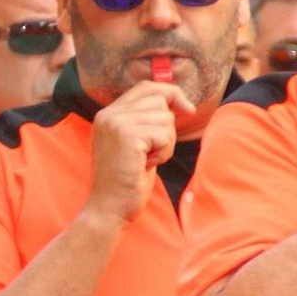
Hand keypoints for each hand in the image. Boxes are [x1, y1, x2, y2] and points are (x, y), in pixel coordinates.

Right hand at [83, 80, 187, 224]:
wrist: (109, 208)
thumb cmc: (127, 180)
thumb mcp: (136, 143)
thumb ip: (145, 120)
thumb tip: (177, 101)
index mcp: (109, 114)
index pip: (146, 87)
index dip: (171, 94)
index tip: (187, 110)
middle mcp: (110, 114)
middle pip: (159, 100)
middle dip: (167, 127)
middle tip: (152, 151)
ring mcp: (117, 123)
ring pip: (164, 118)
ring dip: (166, 142)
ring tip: (148, 160)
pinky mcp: (128, 136)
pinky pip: (164, 134)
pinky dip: (164, 152)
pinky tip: (148, 165)